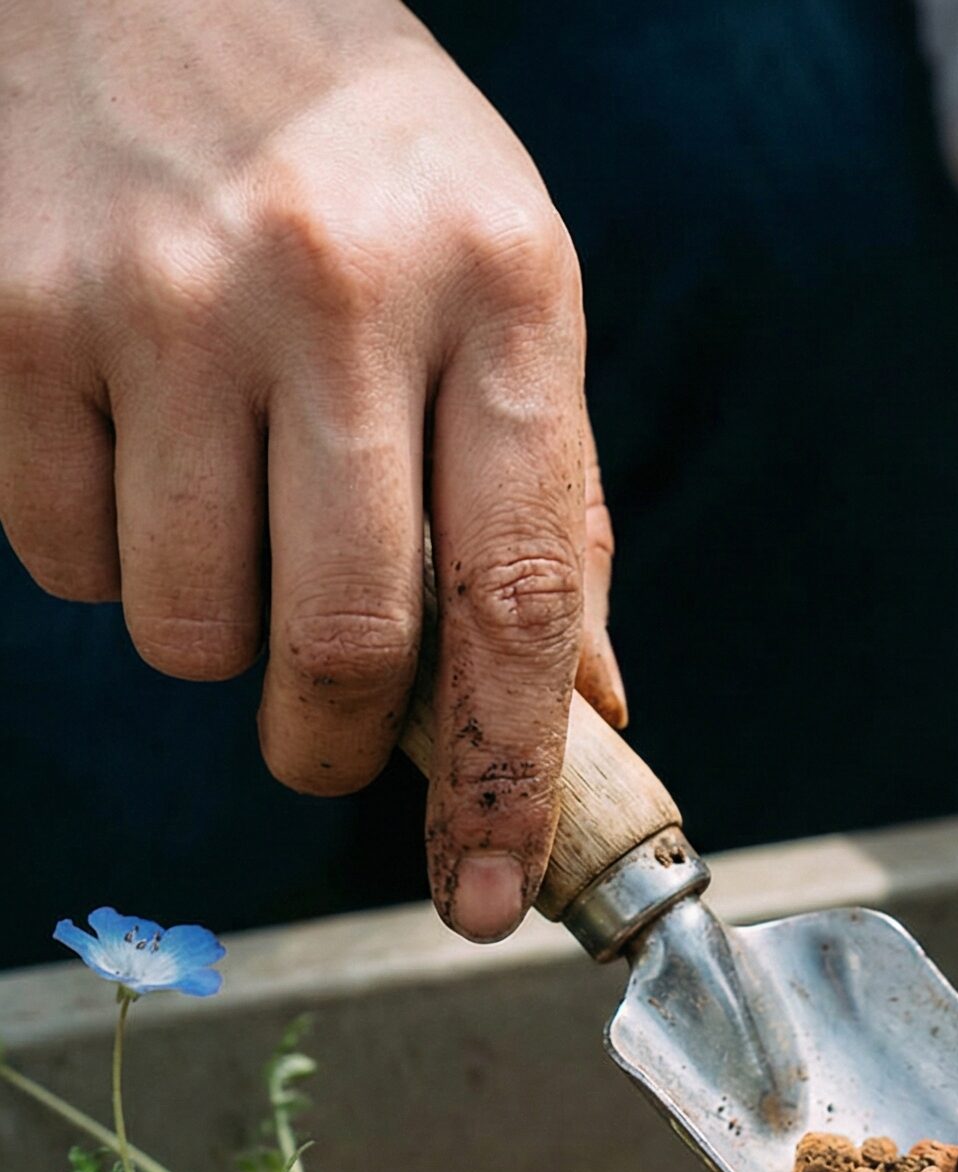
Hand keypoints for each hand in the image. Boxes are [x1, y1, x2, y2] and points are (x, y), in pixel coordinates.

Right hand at [0, 0, 623, 940]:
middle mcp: (334, 291)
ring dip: (220, 641)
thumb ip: (555, 505)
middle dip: (335, 743)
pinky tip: (143, 454)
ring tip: (237, 524)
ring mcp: (159, 299)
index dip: (504, 778)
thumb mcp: (517, 294)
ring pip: (190, 628)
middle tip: (330, 740)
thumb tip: (583, 705)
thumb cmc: (378, 168)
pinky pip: (64, 558)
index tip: (491, 898)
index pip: (516, 596)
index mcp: (503, 291)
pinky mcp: (13, 313)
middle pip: (342, 643)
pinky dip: (111, 560)